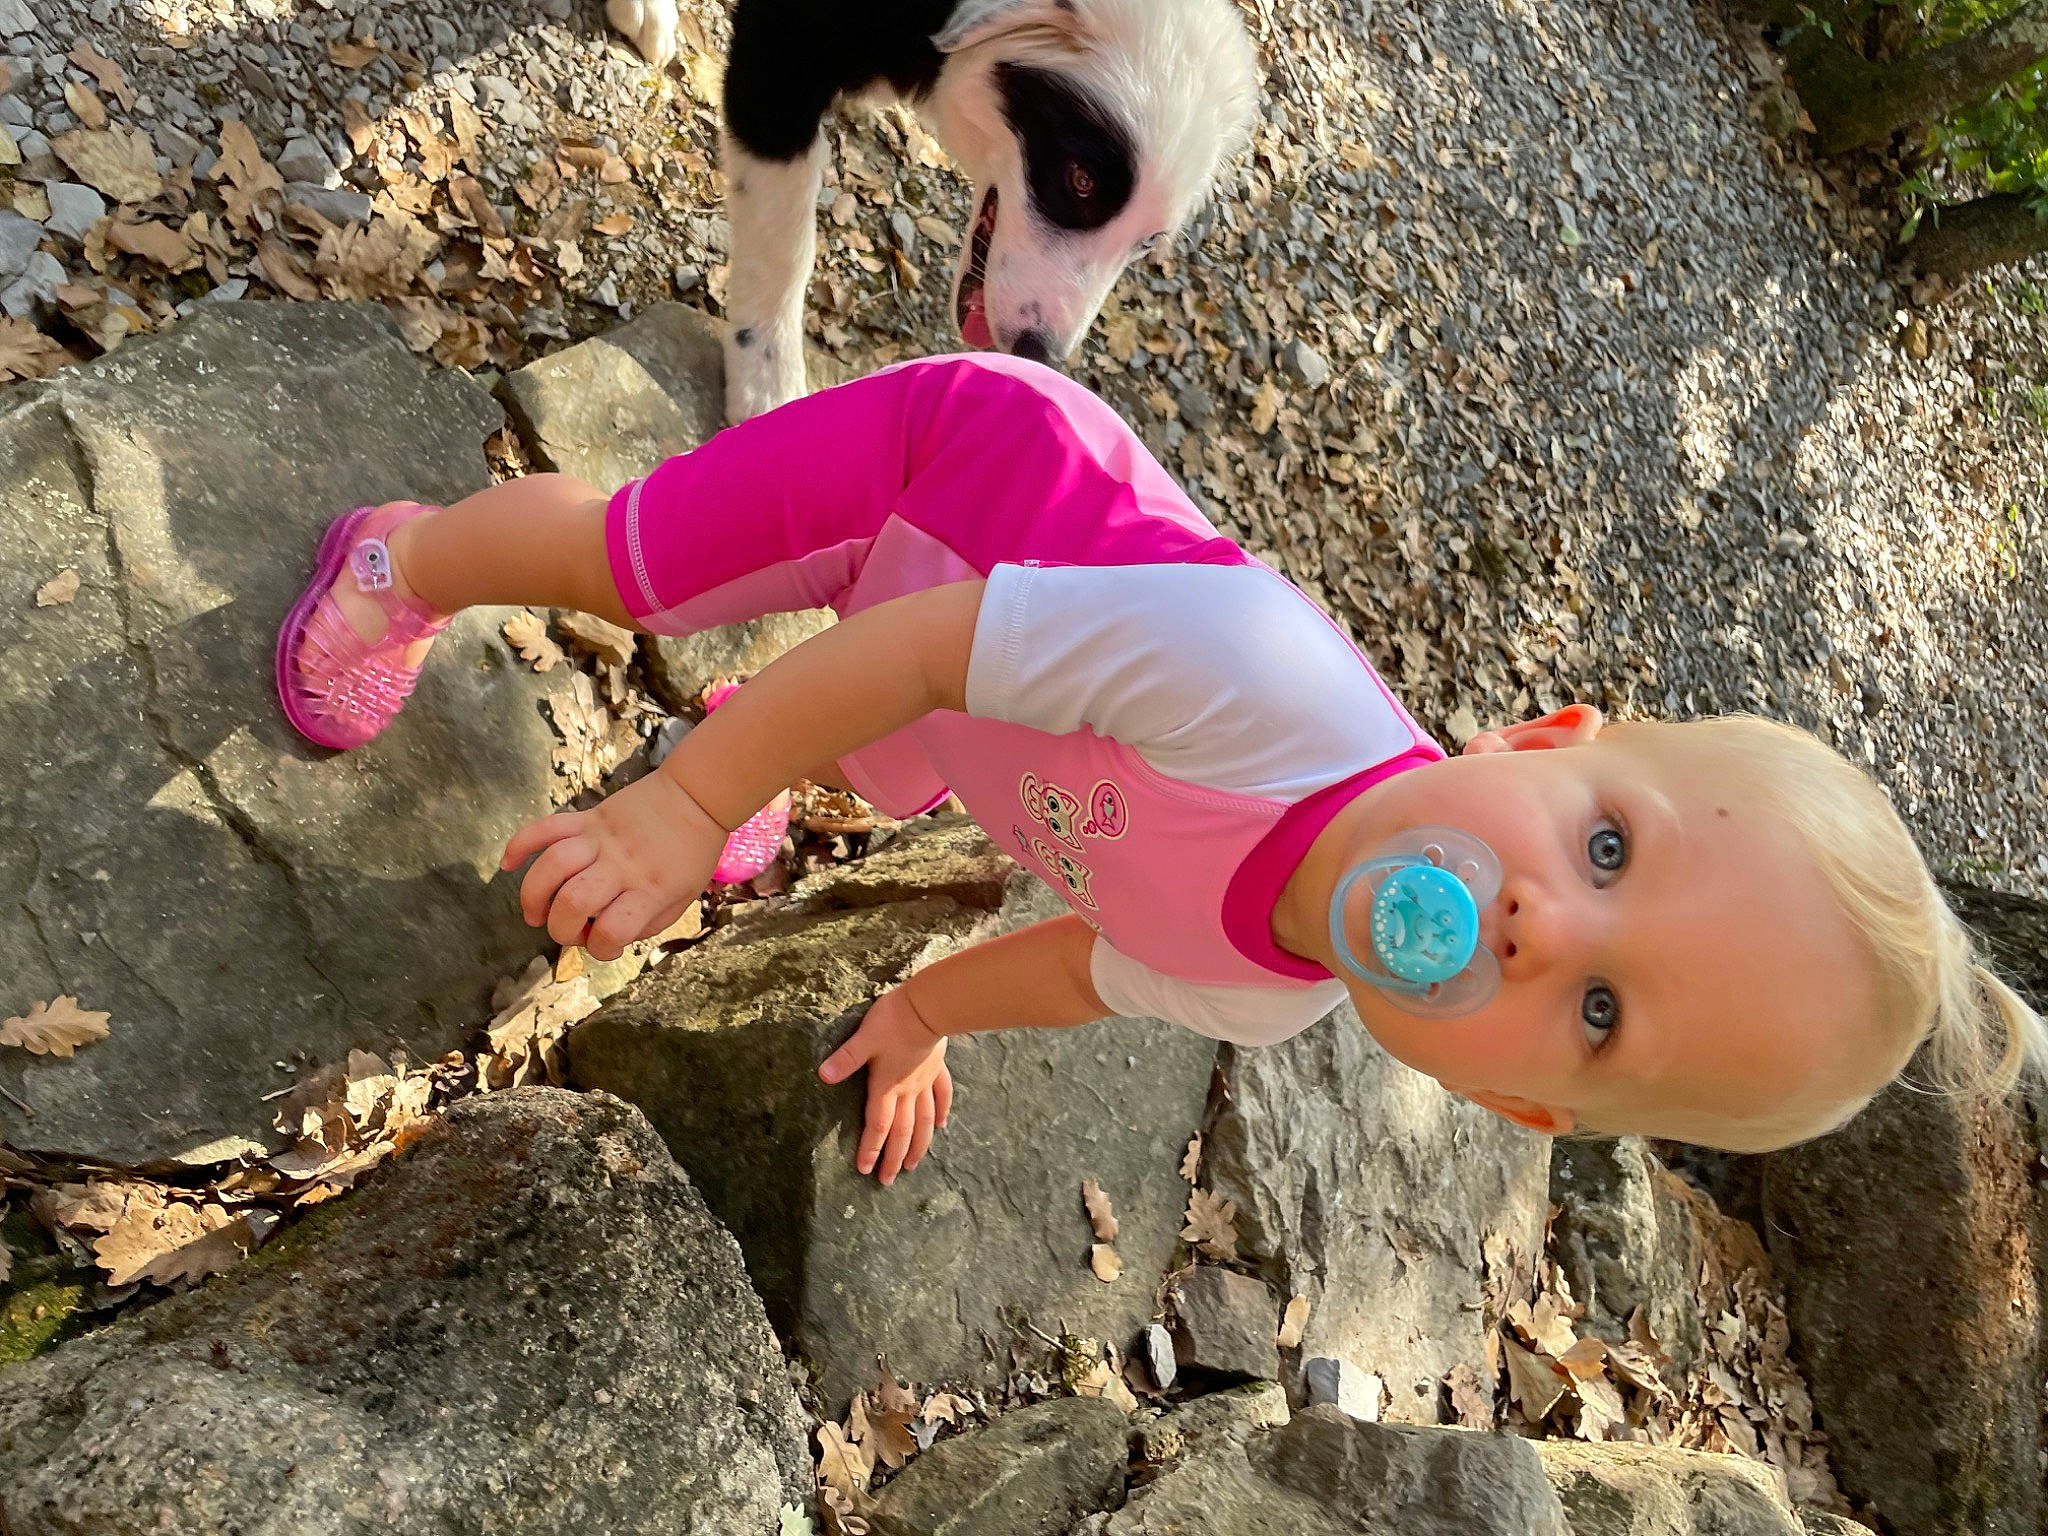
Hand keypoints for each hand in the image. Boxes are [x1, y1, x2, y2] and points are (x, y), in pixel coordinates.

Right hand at [501, 771, 724, 960]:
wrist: (697, 796)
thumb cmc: (691, 854)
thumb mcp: (682, 900)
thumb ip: (645, 923)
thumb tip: (604, 937)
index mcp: (649, 890)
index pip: (611, 932)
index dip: (601, 950)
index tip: (604, 945)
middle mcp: (621, 866)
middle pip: (573, 901)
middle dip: (559, 929)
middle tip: (564, 930)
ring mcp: (601, 838)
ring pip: (552, 865)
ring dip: (533, 896)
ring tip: (534, 914)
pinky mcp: (588, 817)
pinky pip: (546, 827)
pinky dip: (520, 844)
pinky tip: (508, 864)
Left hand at [819, 983, 952, 1185]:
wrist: (929, 1007)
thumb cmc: (894, 1020)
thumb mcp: (864, 1038)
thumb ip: (845, 1059)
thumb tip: (823, 1076)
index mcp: (886, 1086)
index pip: (877, 1125)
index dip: (871, 1149)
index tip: (866, 1170)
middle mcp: (907, 1090)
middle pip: (901, 1131)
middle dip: (893, 1157)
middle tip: (888, 1180)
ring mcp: (924, 1081)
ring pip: (923, 1120)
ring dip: (918, 1144)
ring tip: (913, 1164)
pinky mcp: (936, 1069)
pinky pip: (941, 1095)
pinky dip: (941, 1112)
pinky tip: (941, 1125)